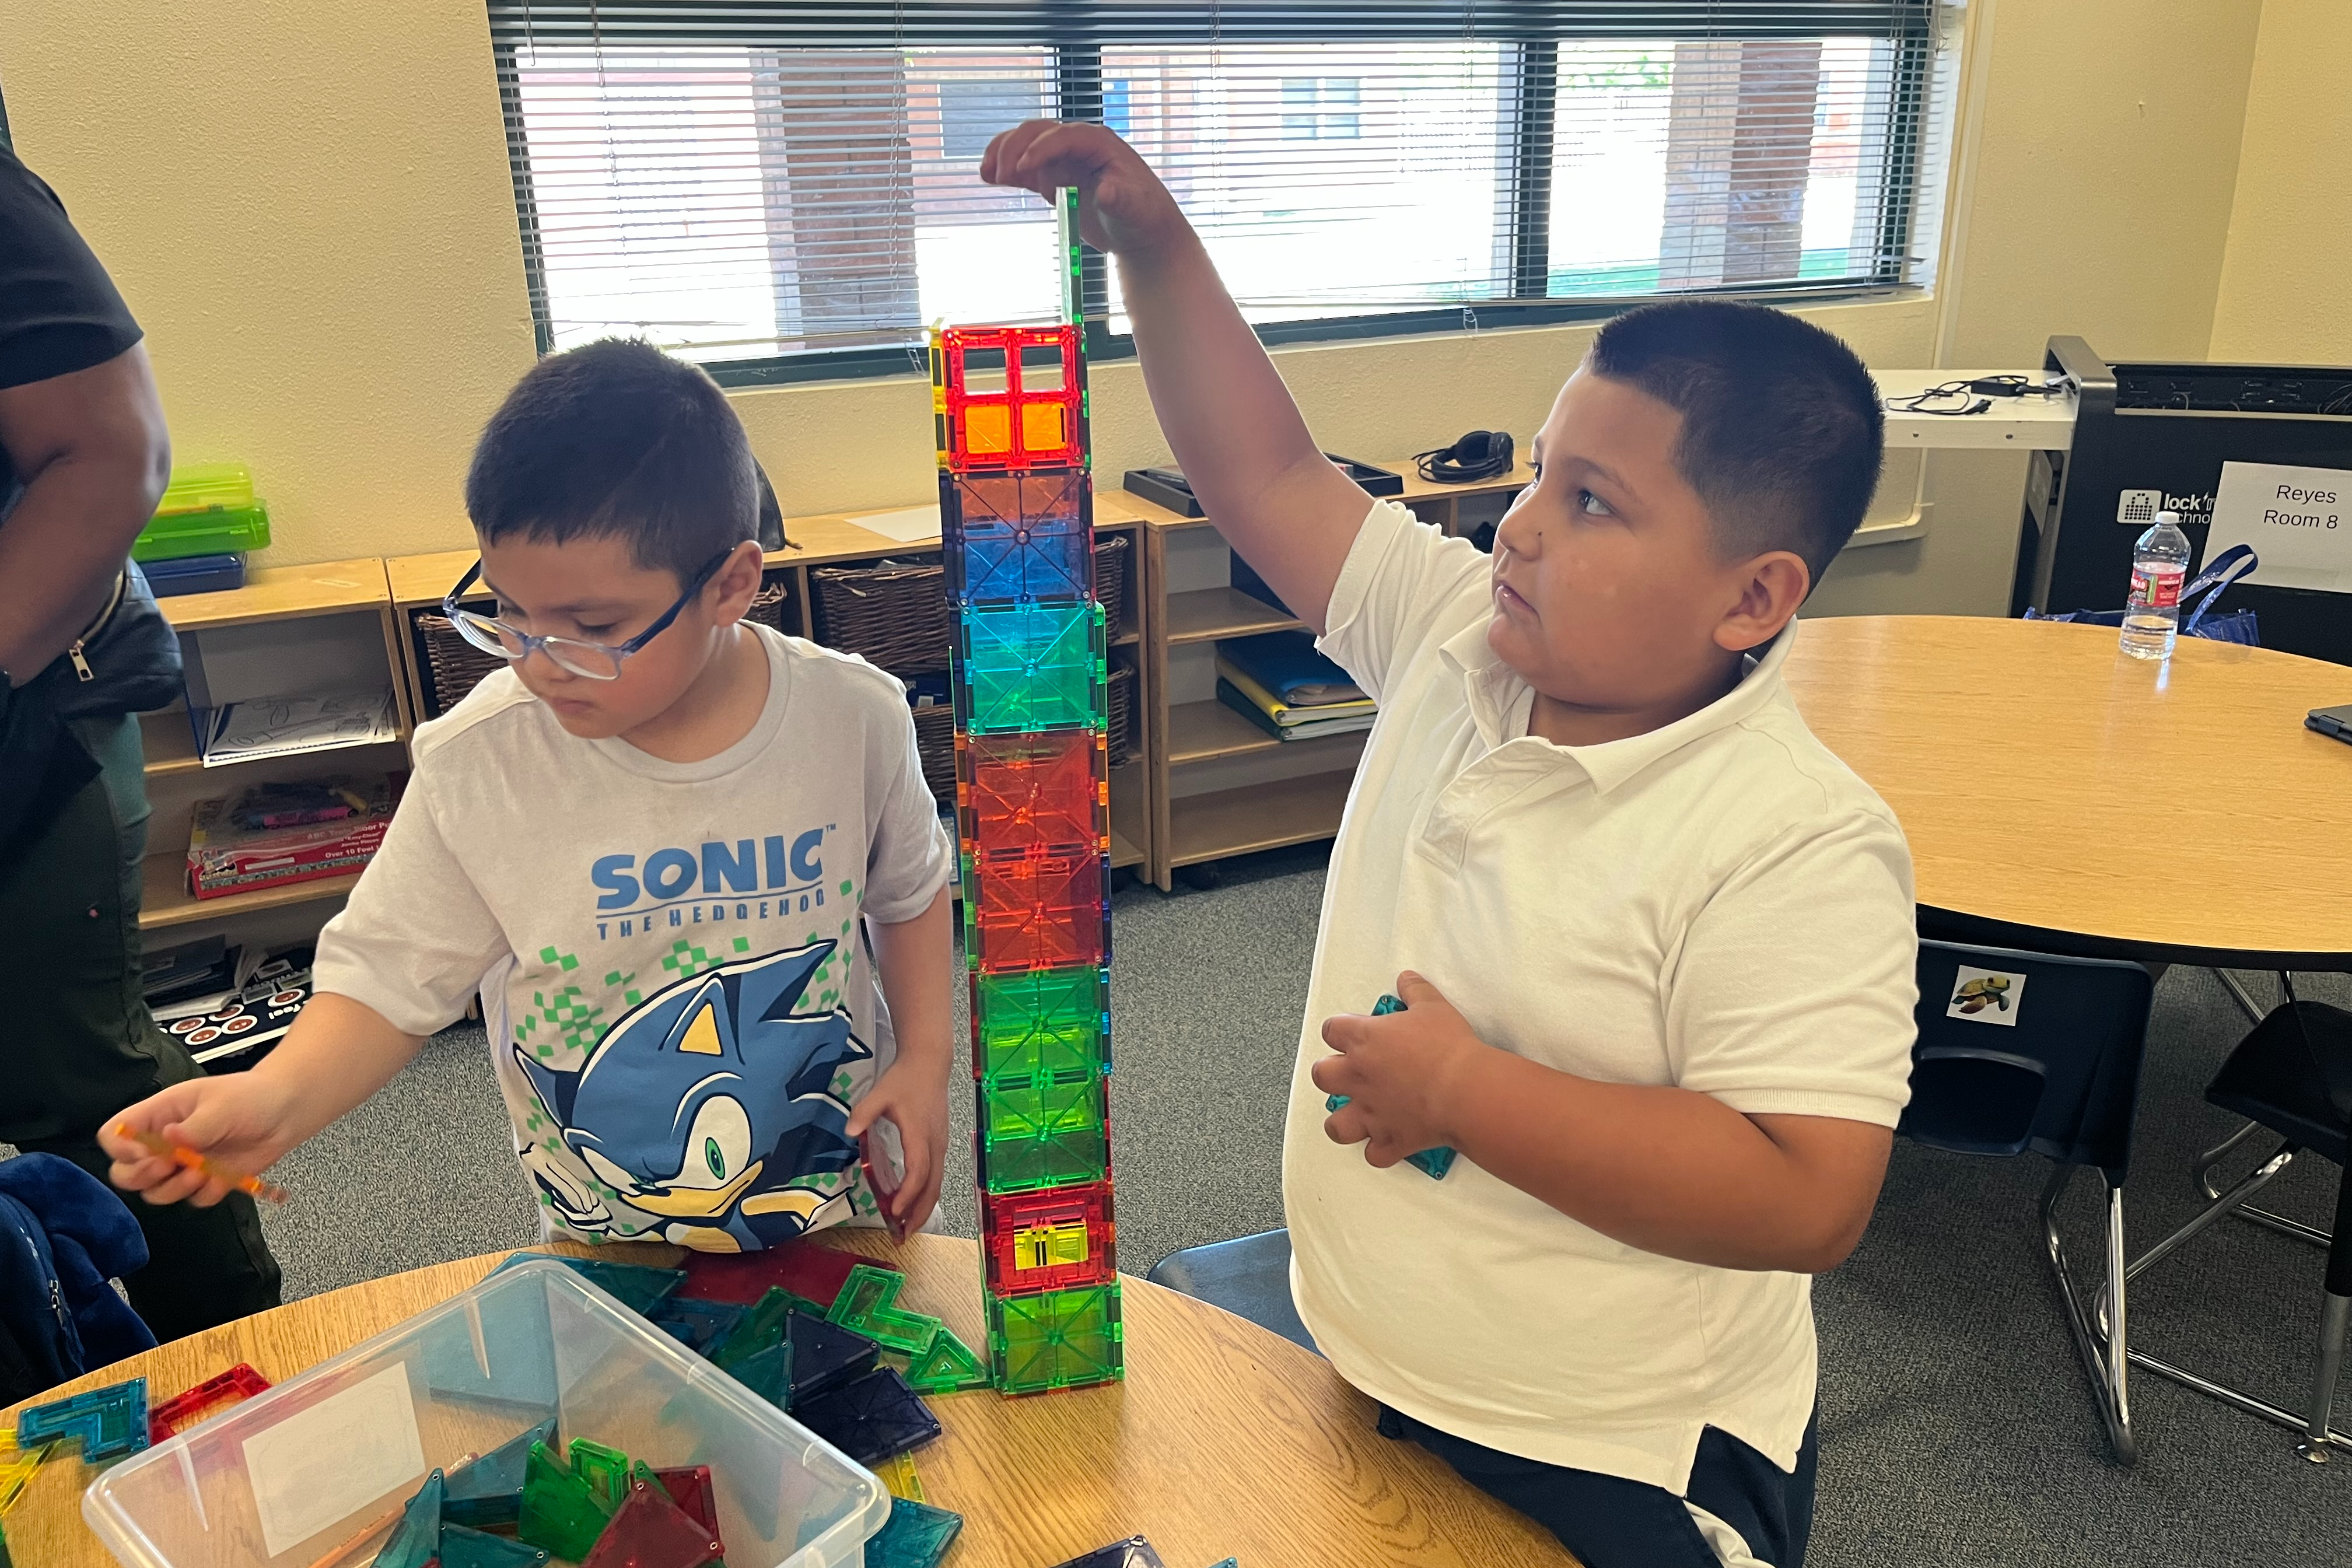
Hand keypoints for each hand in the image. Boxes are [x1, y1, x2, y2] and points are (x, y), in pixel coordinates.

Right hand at [98, 1074, 300, 1208]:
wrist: (286, 1111)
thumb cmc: (250, 1097)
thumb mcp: (221, 1105)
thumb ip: (194, 1127)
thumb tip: (168, 1138)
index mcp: (158, 1115)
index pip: (114, 1134)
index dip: (121, 1149)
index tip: (146, 1152)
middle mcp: (163, 1143)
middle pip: (125, 1173)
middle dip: (142, 1176)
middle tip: (169, 1165)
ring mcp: (183, 1165)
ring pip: (156, 1193)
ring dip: (174, 1188)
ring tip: (200, 1171)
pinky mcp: (205, 1181)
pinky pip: (193, 1201)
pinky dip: (206, 1194)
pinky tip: (223, 1176)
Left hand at [844, 1060, 947, 1239]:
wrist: (930, 1062)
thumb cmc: (905, 1079)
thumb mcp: (880, 1092)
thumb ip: (864, 1112)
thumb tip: (849, 1130)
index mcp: (920, 1135)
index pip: (918, 1172)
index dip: (907, 1195)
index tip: (894, 1212)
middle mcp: (935, 1144)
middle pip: (933, 1187)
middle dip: (919, 1213)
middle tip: (903, 1235)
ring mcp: (941, 1145)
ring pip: (937, 1184)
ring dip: (924, 1208)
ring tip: (908, 1228)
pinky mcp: (940, 1143)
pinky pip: (936, 1175)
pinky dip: (927, 1194)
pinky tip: (915, 1203)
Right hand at [978, 121, 1188, 258]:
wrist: (1141, 230)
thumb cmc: (1143, 215)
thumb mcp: (1136, 208)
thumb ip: (1121, 199)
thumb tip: (1106, 192)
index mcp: (1099, 142)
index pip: (1063, 136)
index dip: (1040, 148)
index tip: (1023, 168)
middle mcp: (1077, 145)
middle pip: (1037, 132)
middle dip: (1015, 148)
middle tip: (1000, 175)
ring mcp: (1062, 160)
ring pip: (1025, 145)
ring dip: (1003, 154)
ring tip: (986, 174)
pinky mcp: (1052, 178)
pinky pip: (1024, 168)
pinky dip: (1006, 170)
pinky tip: (988, 177)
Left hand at [1312, 972, 1489, 1168]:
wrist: (1466, 1090)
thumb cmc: (1449, 1049)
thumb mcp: (1433, 1006)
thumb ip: (1414, 991)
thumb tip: (1406, 980)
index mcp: (1365, 1040)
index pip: (1331, 1030)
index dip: (1338, 1030)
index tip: (1349, 1031)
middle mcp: (1360, 1077)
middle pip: (1322, 1075)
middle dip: (1330, 1073)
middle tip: (1348, 1071)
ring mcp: (1372, 1112)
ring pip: (1336, 1124)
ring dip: (1342, 1121)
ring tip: (1355, 1114)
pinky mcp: (1390, 1139)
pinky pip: (1374, 1154)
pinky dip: (1379, 1151)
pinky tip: (1387, 1142)